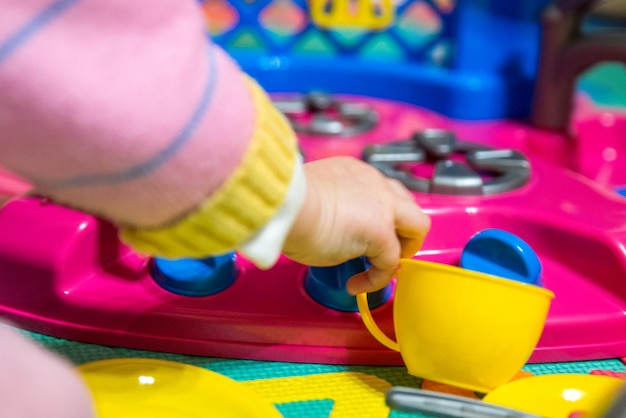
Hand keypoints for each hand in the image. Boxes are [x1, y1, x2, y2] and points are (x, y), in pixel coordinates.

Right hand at [282, 156, 429, 294]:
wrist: (283, 206)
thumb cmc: (284, 204)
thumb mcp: (312, 200)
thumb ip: (330, 209)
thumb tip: (329, 230)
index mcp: (355, 172)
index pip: (383, 191)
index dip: (381, 215)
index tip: (363, 234)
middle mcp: (375, 182)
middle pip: (408, 205)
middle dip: (400, 231)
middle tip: (379, 253)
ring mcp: (383, 205)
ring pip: (417, 227)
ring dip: (400, 250)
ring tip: (378, 268)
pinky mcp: (381, 231)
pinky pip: (390, 261)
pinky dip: (376, 278)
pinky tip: (355, 284)